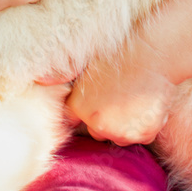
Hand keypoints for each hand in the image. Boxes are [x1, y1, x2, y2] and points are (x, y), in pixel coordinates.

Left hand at [38, 38, 177, 145]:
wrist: (150, 54)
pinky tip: (145, 105)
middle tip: (118, 98)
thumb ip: (67, 81)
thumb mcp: (85, 67)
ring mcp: (121, 132)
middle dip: (104, 120)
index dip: (83, 112)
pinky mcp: (142, 135)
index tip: (94, 104)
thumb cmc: (118, 54)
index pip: (72, 122)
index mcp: (78, 107)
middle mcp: (96, 124)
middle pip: (97, 131)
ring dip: (124, 126)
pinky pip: (140, 137)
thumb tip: (41, 79)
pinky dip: (143, 126)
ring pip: (119, 137)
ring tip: (133, 100)